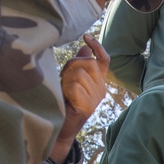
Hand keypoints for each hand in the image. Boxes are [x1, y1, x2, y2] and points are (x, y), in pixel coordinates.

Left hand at [50, 34, 109, 162]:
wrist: (59, 127)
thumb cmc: (63, 101)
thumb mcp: (70, 79)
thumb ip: (78, 65)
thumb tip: (85, 49)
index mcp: (99, 81)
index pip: (104, 60)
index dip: (97, 46)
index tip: (86, 36)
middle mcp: (101, 89)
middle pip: (87, 63)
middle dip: (71, 66)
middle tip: (64, 80)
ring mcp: (96, 99)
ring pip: (79, 74)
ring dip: (66, 80)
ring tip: (65, 92)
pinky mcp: (88, 106)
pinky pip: (75, 87)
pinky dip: (66, 91)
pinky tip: (66, 100)